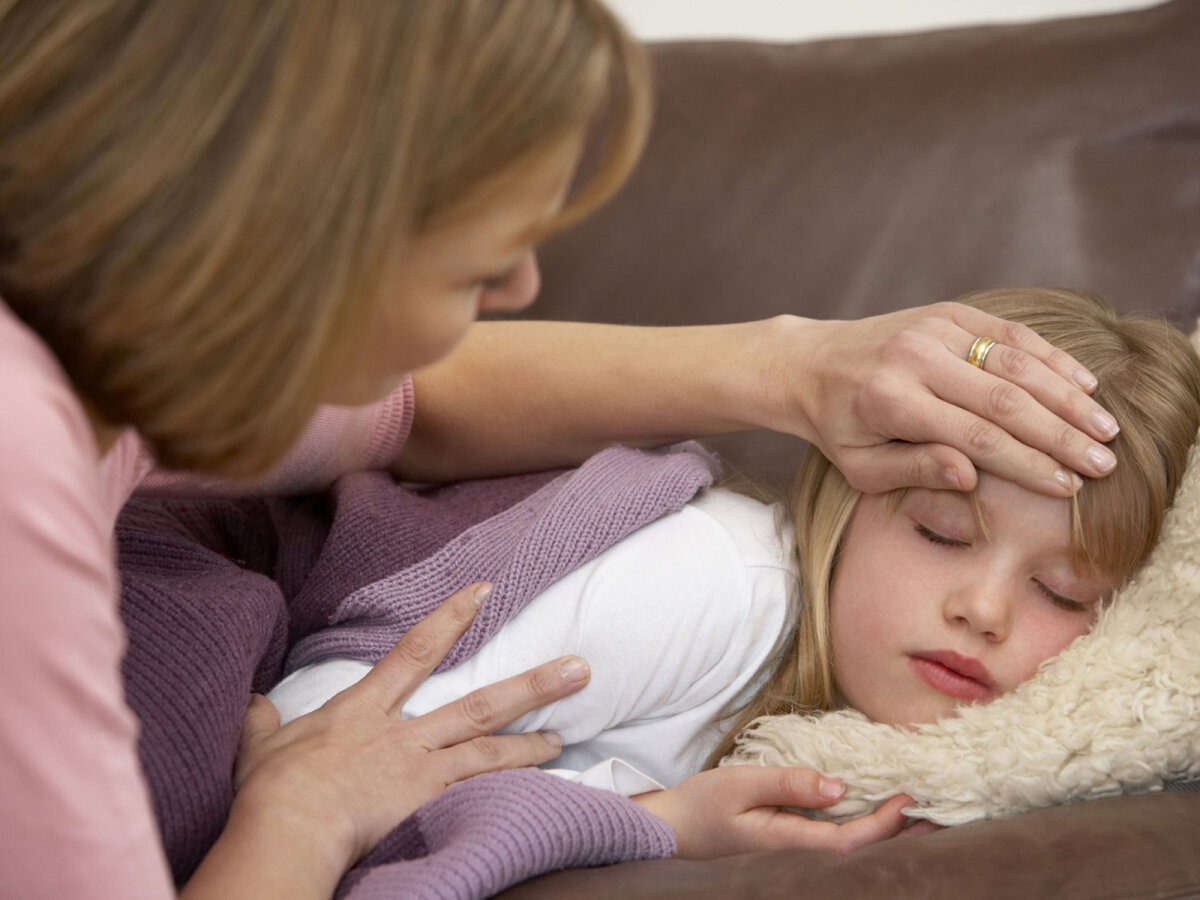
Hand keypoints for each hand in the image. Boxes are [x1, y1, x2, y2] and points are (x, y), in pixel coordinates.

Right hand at [231, 582, 589, 872]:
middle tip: (577, 667)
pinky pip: (480, 791)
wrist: (287, 825)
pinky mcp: (427, 803)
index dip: (452, 618)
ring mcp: (421, 768)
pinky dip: (510, 786)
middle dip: (531, 684)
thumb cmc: (271, 788)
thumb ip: (262, 721)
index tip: (485, 591)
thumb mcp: (258, 746)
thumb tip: (253, 703)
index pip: (415, 651)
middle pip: (478, 702)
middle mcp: (403, 733)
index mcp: (363, 710)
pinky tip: (537, 787)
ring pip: (489, 746)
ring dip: (532, 738)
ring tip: (564, 733)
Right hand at [632, 766, 929, 858]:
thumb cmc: (702, 806)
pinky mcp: (787, 844)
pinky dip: (861, 827)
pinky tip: (873, 814)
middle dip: (899, 834)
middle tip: (938, 812)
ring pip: (850, 847)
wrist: (671, 830)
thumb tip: (840, 787)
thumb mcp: (741, 784)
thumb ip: (789, 784)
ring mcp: (792, 853)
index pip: (851, 840)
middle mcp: (796, 854)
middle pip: (860, 851)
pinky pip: (833, 839)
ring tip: (918, 814)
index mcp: (788, 842)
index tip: (911, 798)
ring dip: (884, 832)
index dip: (886, 824)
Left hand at [771, 303, 1118, 495]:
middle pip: (1004, 400)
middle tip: (1103, 463)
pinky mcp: (946, 312)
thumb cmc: (839, 427)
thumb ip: (915, 470)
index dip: (1027, 464)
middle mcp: (913, 359)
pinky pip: (1008, 333)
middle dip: (1061, 434)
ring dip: (1066, 396)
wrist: (808, 363)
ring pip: (1014, 362)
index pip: (975, 438)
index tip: (1069, 487)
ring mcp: (931, 328)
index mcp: (890, 402)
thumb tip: (971, 475)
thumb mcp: (861, 466)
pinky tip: (1083, 384)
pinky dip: (1049, 357)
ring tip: (1105, 428)